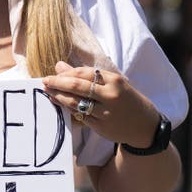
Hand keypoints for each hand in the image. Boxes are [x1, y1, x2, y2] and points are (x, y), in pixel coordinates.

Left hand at [44, 61, 160, 149]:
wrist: (146, 126)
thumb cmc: (127, 100)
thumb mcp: (113, 84)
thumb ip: (88, 75)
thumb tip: (59, 65)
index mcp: (114, 80)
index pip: (85, 73)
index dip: (67, 73)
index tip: (53, 73)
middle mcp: (110, 95)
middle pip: (77, 86)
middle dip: (58, 83)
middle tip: (45, 81)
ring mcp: (105, 112)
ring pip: (76, 102)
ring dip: (59, 97)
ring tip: (49, 93)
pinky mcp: (101, 126)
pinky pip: (80, 116)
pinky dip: (68, 110)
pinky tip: (60, 106)